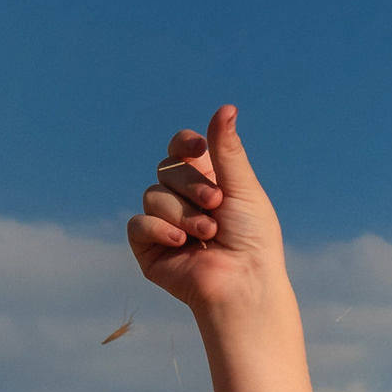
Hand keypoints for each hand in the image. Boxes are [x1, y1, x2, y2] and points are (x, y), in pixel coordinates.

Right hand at [128, 103, 284, 323]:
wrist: (243, 284)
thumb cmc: (253, 239)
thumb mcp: (243, 188)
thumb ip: (227, 150)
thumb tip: (227, 107)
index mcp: (207, 181)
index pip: (182, 149)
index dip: (185, 144)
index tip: (198, 148)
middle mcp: (183, 199)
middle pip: (167, 168)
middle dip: (192, 186)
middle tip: (217, 205)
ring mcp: (164, 223)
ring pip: (152, 194)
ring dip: (182, 214)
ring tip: (208, 235)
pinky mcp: (148, 248)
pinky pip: (138, 223)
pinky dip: (160, 230)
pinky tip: (181, 244)